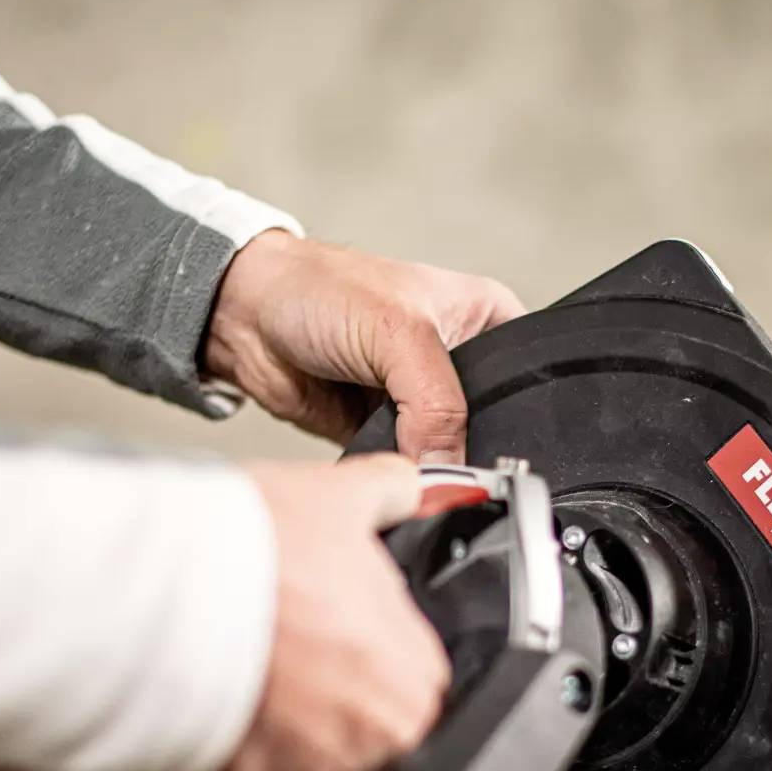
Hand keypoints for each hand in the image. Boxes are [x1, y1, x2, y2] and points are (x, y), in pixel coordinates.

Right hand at [181, 454, 450, 770]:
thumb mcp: (333, 497)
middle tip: (285, 673)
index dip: (366, 664)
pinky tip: (217, 719)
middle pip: (367, 744)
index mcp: (413, 678)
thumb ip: (387, 495)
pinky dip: (232, 770)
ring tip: (248, 694)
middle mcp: (378, 744)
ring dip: (284, 747)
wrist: (159, 594)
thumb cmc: (248, 553)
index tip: (331, 652)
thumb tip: (405, 485)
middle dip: (328, 714)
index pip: (411, 689)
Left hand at [204, 231, 526, 462]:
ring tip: (414, 466)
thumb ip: (435, 402)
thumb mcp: (397, 332)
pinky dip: (400, 480)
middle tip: (448, 464)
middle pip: (489, 427)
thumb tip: (448, 467)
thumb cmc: (319, 290)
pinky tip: (393, 476)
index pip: (526, 378)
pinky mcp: (388, 436)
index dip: (518, 416)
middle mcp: (460, 362)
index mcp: (486, 320)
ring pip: (447, 456)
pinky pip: (408, 473)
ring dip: (431, 469)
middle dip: (469, 451)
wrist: (245, 317)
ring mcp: (423, 403)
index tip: (498, 450)